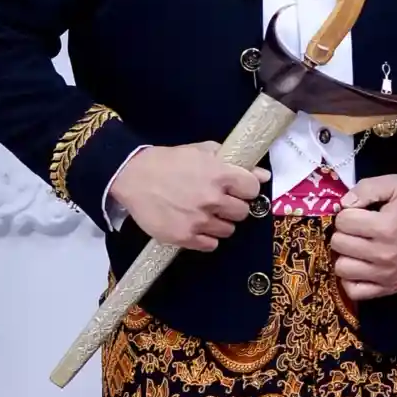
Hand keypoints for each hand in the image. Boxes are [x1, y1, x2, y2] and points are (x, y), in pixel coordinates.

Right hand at [108, 143, 265, 250]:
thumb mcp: (202, 152)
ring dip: (219, 223)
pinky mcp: (184, 237)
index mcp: (220, 174)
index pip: (252, 189)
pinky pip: (211, 245)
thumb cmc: (169, 161)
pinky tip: (195, 226)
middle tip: (218, 202)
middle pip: (242, 212)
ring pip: (228, 230)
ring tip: (204, 213)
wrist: (133, 177)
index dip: (246, 189)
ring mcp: (199, 220)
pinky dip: (206, 238)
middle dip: (233, 207)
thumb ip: (235, 163)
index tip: (237, 189)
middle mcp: (212, 199)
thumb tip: (263, 175)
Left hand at [331, 175, 396, 300]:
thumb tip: (343, 204)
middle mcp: (384, 254)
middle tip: (357, 230)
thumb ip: (366, 188)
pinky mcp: (388, 288)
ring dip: (345, 255)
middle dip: (344, 232)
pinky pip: (354, 291)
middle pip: (339, 243)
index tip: (358, 214)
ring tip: (357, 247)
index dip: (347, 213)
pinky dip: (351, 279)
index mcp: (386, 226)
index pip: (343, 221)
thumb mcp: (394, 185)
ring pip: (341, 268)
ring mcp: (385, 275)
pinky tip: (359, 266)